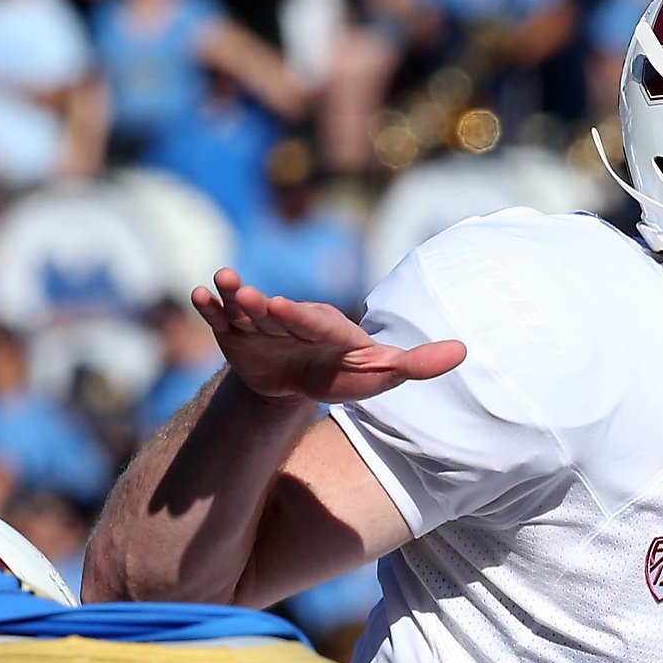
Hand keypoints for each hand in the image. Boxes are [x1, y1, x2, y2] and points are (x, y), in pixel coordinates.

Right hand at [192, 267, 466, 405]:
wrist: (299, 380)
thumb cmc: (346, 374)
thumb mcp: (381, 373)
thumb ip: (417, 363)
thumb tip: (464, 351)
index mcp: (329, 330)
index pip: (317, 323)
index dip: (302, 317)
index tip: (284, 307)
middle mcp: (293, 320)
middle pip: (279, 313)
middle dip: (265, 305)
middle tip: (251, 296)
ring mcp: (262, 324)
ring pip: (248, 308)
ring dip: (234, 296)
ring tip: (222, 282)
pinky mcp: (237, 333)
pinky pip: (222, 320)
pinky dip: (210, 308)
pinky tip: (198, 296)